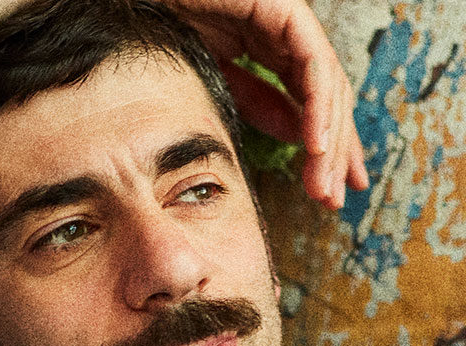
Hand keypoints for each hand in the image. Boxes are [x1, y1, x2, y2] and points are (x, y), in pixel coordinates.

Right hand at [162, 0, 368, 208]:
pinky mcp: (284, 10)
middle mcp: (288, 37)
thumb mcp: (218, 84)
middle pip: (329, 102)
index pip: (312, 106)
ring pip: (328, 89)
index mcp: (273, 50)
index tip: (326, 190)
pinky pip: (313, 66)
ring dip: (329, 143)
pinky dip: (317, 109)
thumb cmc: (166, 34)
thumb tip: (297, 135)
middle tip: (331, 198)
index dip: (325, 151)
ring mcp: (289, 22)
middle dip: (335, 154)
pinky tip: (314, 146)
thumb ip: (258, 104)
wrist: (140, 1)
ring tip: (322, 184)